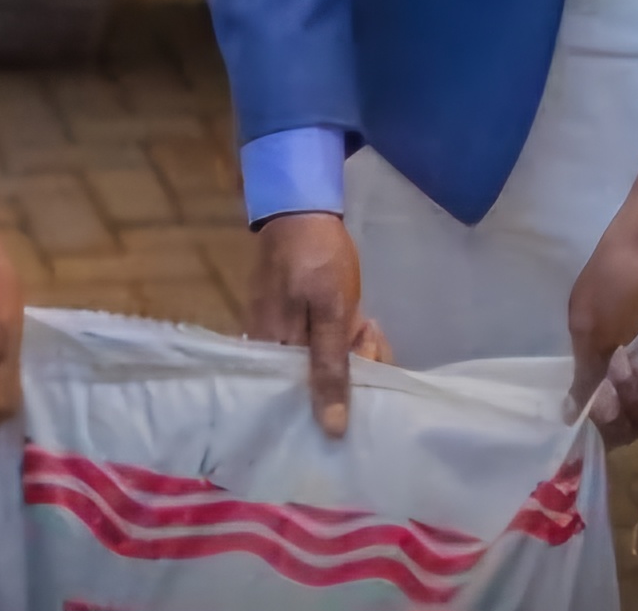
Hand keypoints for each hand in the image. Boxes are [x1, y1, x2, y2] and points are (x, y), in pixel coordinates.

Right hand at [243, 213, 394, 435]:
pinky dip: (339, 338)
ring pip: (320, 364)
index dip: (344, 394)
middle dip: (353, 365)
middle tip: (369, 331)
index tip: (367, 363)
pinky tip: (357, 323)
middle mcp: (268, 353)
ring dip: (351, 349)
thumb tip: (332, 430)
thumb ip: (331, 370)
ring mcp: (277, 333)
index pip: (308, 402)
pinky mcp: (287, 320)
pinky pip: (316, 344)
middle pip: (316, 384)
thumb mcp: (331, 313)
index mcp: (271, 357)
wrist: (299, 208)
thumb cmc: (316, 259)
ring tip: (366, 324)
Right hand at [565, 207, 637, 441]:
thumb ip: (584, 373)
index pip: (602, 415)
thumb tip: (567, 416)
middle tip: (619, 374)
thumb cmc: (617, 275)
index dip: (601, 420)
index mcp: (602, 363)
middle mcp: (632, 373)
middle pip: (630, 423)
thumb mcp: (588, 322)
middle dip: (622, 408)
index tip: (601, 406)